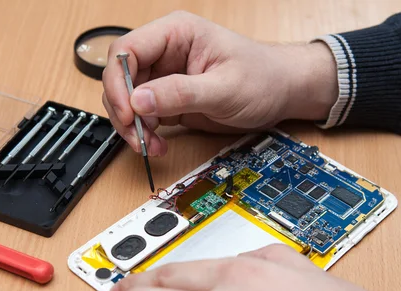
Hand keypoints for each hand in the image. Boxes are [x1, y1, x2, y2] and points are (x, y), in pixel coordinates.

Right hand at [102, 11, 337, 156]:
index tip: (128, 113)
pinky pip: (143, 116)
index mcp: (176, 34)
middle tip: (138, 137)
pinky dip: (145, 134)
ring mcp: (165, 77)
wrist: (281, 93)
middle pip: (121, 78)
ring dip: (133, 127)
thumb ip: (181, 93)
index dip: (119, 83)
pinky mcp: (169, 100)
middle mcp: (165, 53)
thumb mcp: (224, 88)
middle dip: (124, 111)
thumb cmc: (262, 77)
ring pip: (128, 101)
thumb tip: (139, 100)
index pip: (127, 50)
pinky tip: (158, 145)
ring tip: (152, 146)